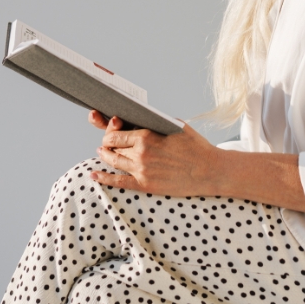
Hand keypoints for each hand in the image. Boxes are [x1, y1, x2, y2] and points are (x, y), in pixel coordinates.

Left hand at [86, 109, 219, 195]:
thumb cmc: (194, 145)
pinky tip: (94, 175)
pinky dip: (104, 178)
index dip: (108, 131)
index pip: (114, 134)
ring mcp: (142, 170)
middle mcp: (141, 153)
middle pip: (110, 148)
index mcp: (146, 135)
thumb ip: (153, 122)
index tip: (110, 130)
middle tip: (106, 144)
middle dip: (106, 144)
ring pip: (113, 162)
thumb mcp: (173, 125)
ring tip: (103, 154)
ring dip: (105, 157)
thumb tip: (137, 117)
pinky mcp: (146, 185)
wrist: (210, 170)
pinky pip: (118, 182)